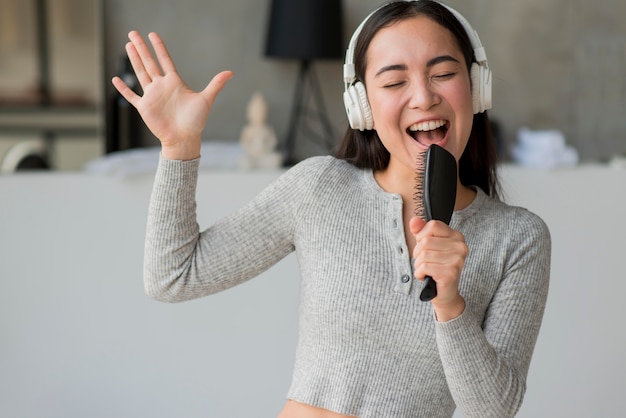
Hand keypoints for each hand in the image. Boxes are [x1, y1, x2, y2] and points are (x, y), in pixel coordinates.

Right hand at [111, 31, 232, 159]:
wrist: (184, 139)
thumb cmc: (196, 121)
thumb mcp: (206, 99)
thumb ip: (216, 84)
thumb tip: (231, 72)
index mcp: (175, 82)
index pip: (165, 60)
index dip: (159, 47)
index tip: (152, 34)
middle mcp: (162, 86)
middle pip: (149, 63)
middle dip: (141, 48)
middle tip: (133, 33)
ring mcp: (152, 96)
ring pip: (140, 74)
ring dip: (134, 60)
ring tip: (128, 46)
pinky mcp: (145, 108)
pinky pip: (131, 96)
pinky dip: (123, 89)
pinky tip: (115, 79)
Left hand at [410, 216, 467, 320]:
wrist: (444, 293)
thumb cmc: (436, 267)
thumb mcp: (427, 246)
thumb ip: (421, 231)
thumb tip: (414, 220)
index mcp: (457, 236)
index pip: (433, 225)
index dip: (421, 236)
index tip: (424, 246)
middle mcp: (460, 247)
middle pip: (425, 241)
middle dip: (418, 253)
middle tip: (424, 262)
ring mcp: (457, 260)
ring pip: (423, 254)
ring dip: (418, 265)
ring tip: (426, 270)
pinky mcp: (450, 273)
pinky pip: (424, 266)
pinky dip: (419, 273)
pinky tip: (426, 276)